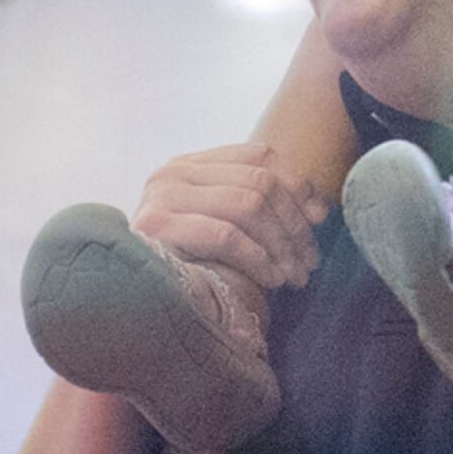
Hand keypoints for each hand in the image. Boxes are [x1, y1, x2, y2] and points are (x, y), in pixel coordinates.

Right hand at [131, 143, 327, 293]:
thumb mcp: (224, 228)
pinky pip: (226, 235)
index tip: (319, 219)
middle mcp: (174, 171)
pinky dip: (258, 258)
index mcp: (191, 164)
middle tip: (310, 261)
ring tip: (295, 275)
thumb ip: (261, 207)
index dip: (298, 183)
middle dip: (294, 224)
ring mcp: (163, 195)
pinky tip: (272, 279)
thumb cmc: (184, 266)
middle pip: (260, 182)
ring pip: (249, 205)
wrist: (131, 298)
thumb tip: (320, 209)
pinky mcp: (158, 225)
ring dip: (282, 245)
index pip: (259, 155)